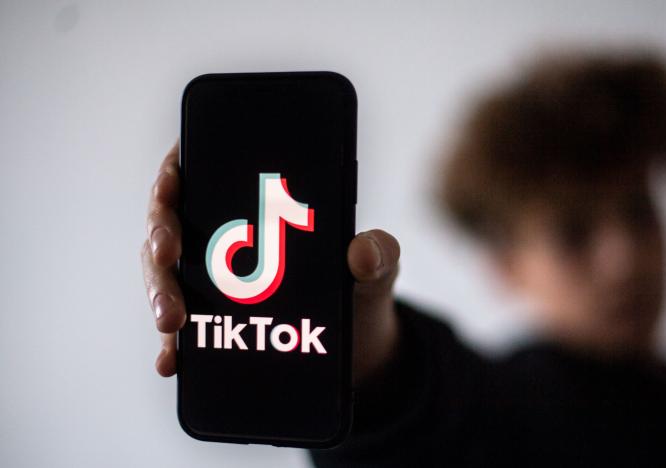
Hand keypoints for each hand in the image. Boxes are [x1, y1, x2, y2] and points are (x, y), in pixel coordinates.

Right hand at [141, 141, 400, 383]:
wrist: (362, 344)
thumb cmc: (364, 285)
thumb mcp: (381, 264)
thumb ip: (380, 251)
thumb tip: (360, 253)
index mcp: (261, 198)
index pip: (203, 164)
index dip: (176, 167)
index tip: (170, 182)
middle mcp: (226, 231)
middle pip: (172, 220)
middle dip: (160, 235)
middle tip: (168, 254)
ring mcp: (212, 276)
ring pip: (166, 273)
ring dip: (160, 293)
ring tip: (173, 321)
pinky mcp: (212, 320)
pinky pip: (180, 329)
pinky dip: (172, 345)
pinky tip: (171, 360)